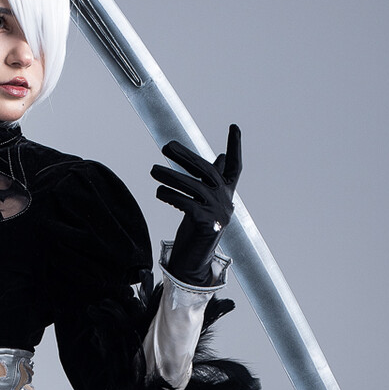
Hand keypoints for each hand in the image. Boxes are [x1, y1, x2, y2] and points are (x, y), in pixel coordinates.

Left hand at [151, 124, 242, 285]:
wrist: (193, 263)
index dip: (235, 147)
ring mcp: (219, 214)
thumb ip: (209, 181)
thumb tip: (220, 157)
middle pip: (207, 172)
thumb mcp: (203, 202)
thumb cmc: (196, 229)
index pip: (235, 167)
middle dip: (186, 156)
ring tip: (153, 170)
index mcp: (226, 194)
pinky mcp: (207, 225)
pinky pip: (187, 204)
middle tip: (166, 146)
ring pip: (193, 187)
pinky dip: (172, 196)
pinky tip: (159, 191)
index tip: (234, 126)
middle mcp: (226, 202)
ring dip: (171, 176)